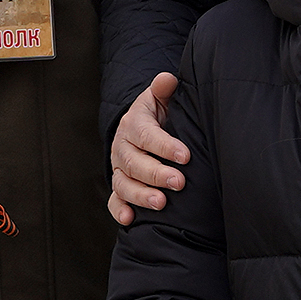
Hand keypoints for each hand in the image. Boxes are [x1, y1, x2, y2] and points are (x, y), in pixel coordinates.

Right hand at [107, 73, 187, 225]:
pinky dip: (119, 210)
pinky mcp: (118, 185)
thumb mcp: (160, 98)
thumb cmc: (158, 115)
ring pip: (124, 183)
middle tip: (179, 182)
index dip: (165, 146)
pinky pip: (114, 200)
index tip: (186, 156)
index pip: (147, 135)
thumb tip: (167, 79)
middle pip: (135, 163)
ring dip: (141, 195)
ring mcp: (119, 168)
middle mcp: (123, 147)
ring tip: (161, 203)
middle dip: (157, 174)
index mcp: (134, 123)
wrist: (140, 128)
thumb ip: (164, 89)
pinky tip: (129, 220)